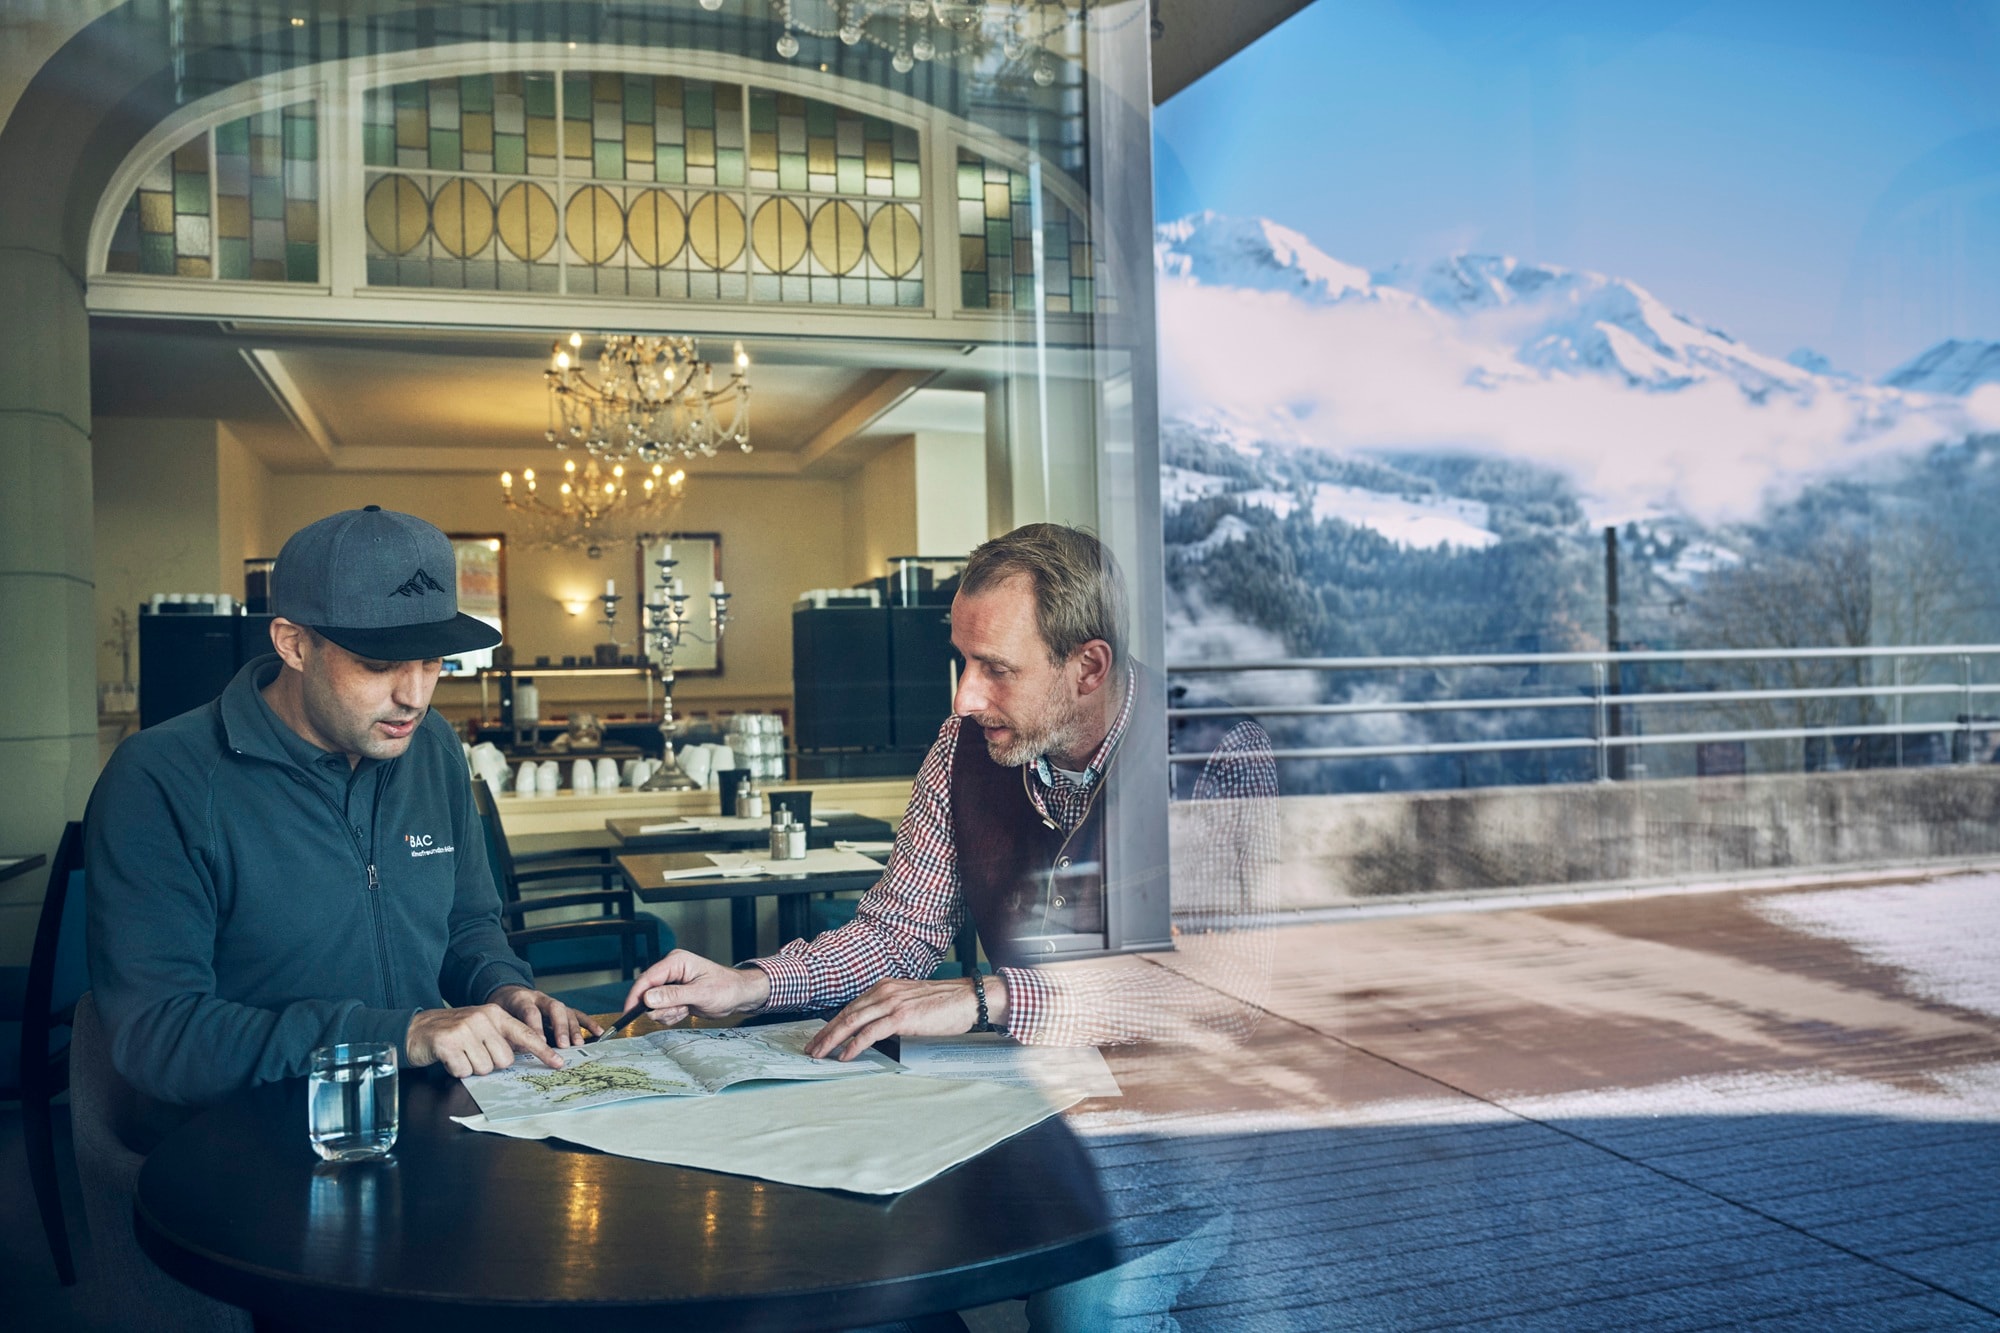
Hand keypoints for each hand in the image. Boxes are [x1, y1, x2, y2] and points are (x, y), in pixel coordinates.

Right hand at [405, 1002, 562, 1077]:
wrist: (416, 1030)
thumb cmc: (454, 1033)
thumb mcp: (481, 1028)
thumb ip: (501, 1038)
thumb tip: (524, 1056)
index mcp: (495, 1014)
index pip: (525, 1034)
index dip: (543, 1050)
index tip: (559, 1063)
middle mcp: (483, 1019)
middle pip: (505, 1060)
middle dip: (490, 1064)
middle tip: (474, 1054)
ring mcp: (465, 1030)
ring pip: (485, 1068)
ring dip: (472, 1067)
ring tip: (460, 1054)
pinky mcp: (448, 1044)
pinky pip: (464, 1071)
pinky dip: (456, 1070)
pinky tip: (449, 1058)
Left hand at [489, 984, 602, 1048]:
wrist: (506, 993)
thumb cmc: (502, 1010)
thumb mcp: (498, 1017)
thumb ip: (507, 1031)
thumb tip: (518, 1051)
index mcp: (520, 999)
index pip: (530, 1011)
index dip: (536, 1027)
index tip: (540, 1043)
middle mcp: (539, 998)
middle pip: (554, 1008)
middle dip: (560, 1027)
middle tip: (563, 1045)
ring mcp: (552, 1002)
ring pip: (566, 1011)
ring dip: (573, 1028)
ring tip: (577, 1044)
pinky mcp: (561, 1008)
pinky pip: (577, 1014)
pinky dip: (588, 1023)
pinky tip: (598, 1032)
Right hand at [622, 949, 770, 1025]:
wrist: (738, 996)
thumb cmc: (726, 988)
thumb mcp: (700, 993)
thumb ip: (673, 995)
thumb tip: (648, 998)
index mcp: (675, 962)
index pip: (647, 978)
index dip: (636, 995)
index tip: (629, 1011)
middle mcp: (670, 971)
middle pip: (647, 993)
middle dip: (659, 1007)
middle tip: (677, 1010)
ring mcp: (671, 984)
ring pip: (653, 1005)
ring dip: (667, 1013)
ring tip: (686, 1009)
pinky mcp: (673, 995)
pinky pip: (661, 1011)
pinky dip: (671, 1016)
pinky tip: (685, 1011)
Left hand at [805, 973, 1009, 1061]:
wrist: (969, 998)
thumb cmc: (946, 1003)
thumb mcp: (912, 1002)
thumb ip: (893, 1010)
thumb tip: (877, 1030)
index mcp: (886, 986)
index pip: (852, 1006)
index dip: (833, 1023)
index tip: (821, 1037)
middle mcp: (884, 991)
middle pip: (846, 1013)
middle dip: (825, 1033)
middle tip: (811, 1048)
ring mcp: (892, 1002)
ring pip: (852, 1022)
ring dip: (832, 1040)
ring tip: (819, 1054)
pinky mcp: (901, 1016)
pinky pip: (870, 1032)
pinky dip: (854, 1045)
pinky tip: (844, 1055)